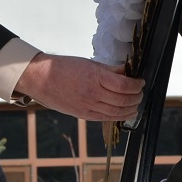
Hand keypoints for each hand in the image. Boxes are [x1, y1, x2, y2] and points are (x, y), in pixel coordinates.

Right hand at [12, 53, 142, 121]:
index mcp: (95, 77)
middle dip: (136, 97)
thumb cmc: (63, 67)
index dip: (136, 85)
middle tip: (140, 92)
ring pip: (117, 112)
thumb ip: (109, 69)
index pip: (124, 86)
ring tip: (136, 104)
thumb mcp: (88, 63)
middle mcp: (93, 94)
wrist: (41, 79)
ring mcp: (88, 106)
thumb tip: (126, 71)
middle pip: (123, 100)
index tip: (140, 82)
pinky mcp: (83, 115)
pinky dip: (118, 116)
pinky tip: (125, 113)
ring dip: (130, 109)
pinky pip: (106, 118)